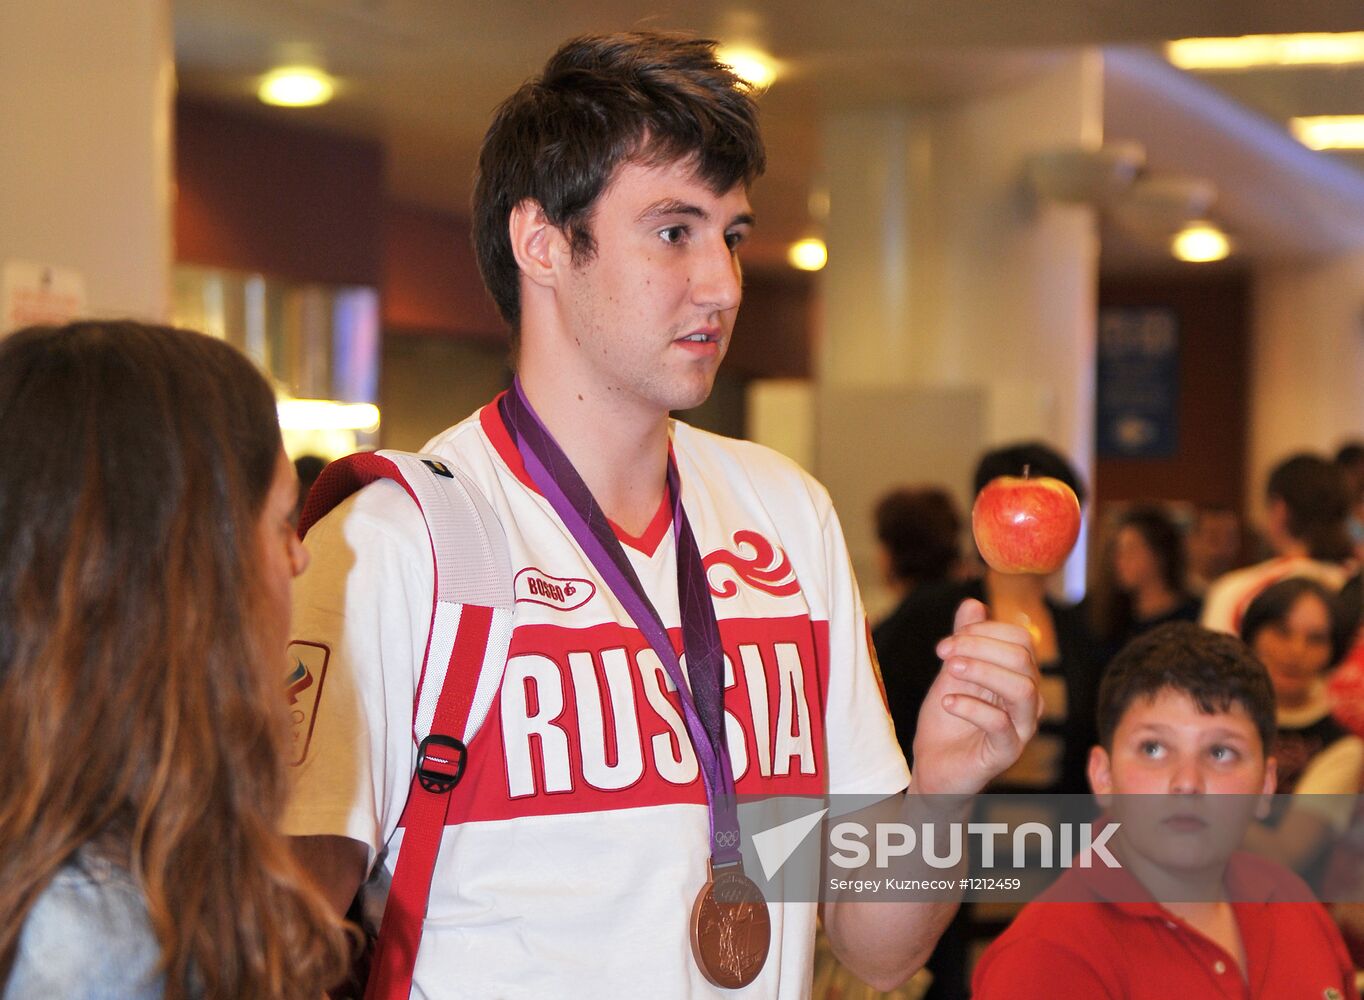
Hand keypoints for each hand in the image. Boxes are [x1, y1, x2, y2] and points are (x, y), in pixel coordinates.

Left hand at [908, 598, 1041, 795]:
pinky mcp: (1006, 753)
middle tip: (943, 652)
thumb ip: (965, 641)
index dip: (984, 632)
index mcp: (1018, 677)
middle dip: (979, 647)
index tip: (948, 641)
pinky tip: (948, 702)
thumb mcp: (951, 673)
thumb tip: (973, 603)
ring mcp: (1021, 728)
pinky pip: (1001, 724)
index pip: (1021, 640)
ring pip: (1022, 689)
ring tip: (948, 670)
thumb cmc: (947, 720)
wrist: (934, 767)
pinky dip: (972, 707)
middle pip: (1023, 659)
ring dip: (981, 671)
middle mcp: (1028, 701)